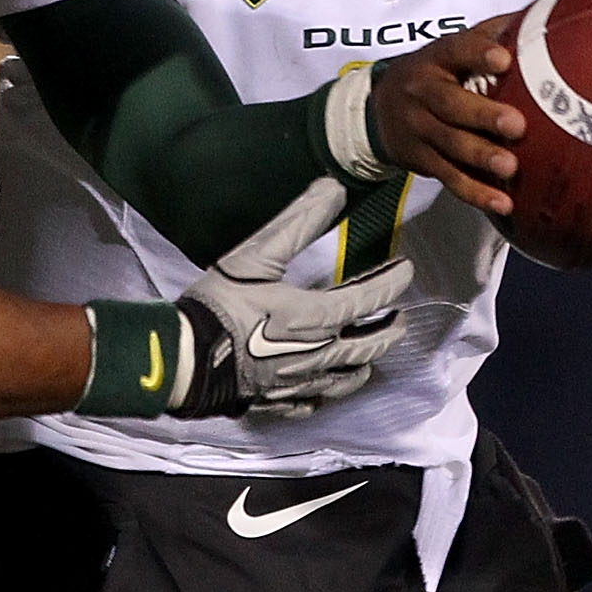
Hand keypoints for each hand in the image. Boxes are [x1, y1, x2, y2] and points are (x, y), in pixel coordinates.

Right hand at [172, 178, 411, 417]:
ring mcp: (300, 383)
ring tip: (370, 355)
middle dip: (389, 331)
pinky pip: (315, 402)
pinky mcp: (279, 401)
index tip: (405, 270)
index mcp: (318, 317)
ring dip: (365, 363)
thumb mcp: (258, 256)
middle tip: (400, 319)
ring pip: (348, 379)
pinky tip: (326, 386)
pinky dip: (328, 392)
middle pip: (369, 346)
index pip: (370, 299)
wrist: (187, 358)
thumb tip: (333, 189)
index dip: (392, 282)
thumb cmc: (222, 304)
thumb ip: (298, 222)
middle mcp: (319, 355)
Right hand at [372, 16, 523, 217]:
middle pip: (449, 103)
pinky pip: (449, 177)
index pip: (455, 49)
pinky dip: (475, 192)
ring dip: (480, 156)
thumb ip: (491, 34)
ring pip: (449, 144)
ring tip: (511, 167)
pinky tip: (502, 203)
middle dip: (482, 115)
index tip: (504, 59)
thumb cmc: (434, 74)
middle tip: (517, 125)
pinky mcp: (421, 160)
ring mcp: (418, 129)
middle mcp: (422, 91)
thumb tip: (546, 15)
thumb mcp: (452, 49)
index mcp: (435, 58)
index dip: (477, 53)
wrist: (377, 110)